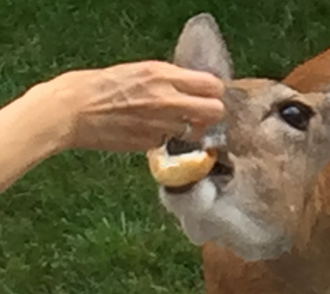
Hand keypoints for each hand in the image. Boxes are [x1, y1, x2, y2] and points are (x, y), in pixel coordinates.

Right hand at [31, 60, 224, 151]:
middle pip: (215, 111)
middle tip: (200, 114)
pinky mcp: (150, 144)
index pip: (213, 85)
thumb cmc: (98, 85)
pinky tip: (149, 132)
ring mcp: (161, 125)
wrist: (69, 111)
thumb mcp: (139, 70)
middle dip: (211, 113)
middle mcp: (168, 101)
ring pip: (196, 132)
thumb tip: (192, 85)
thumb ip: (168, 78)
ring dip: (190, 130)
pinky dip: (165, 140)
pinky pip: (170, 142)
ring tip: (173, 125)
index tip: (207, 94)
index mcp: (164, 76)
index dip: (213, 91)